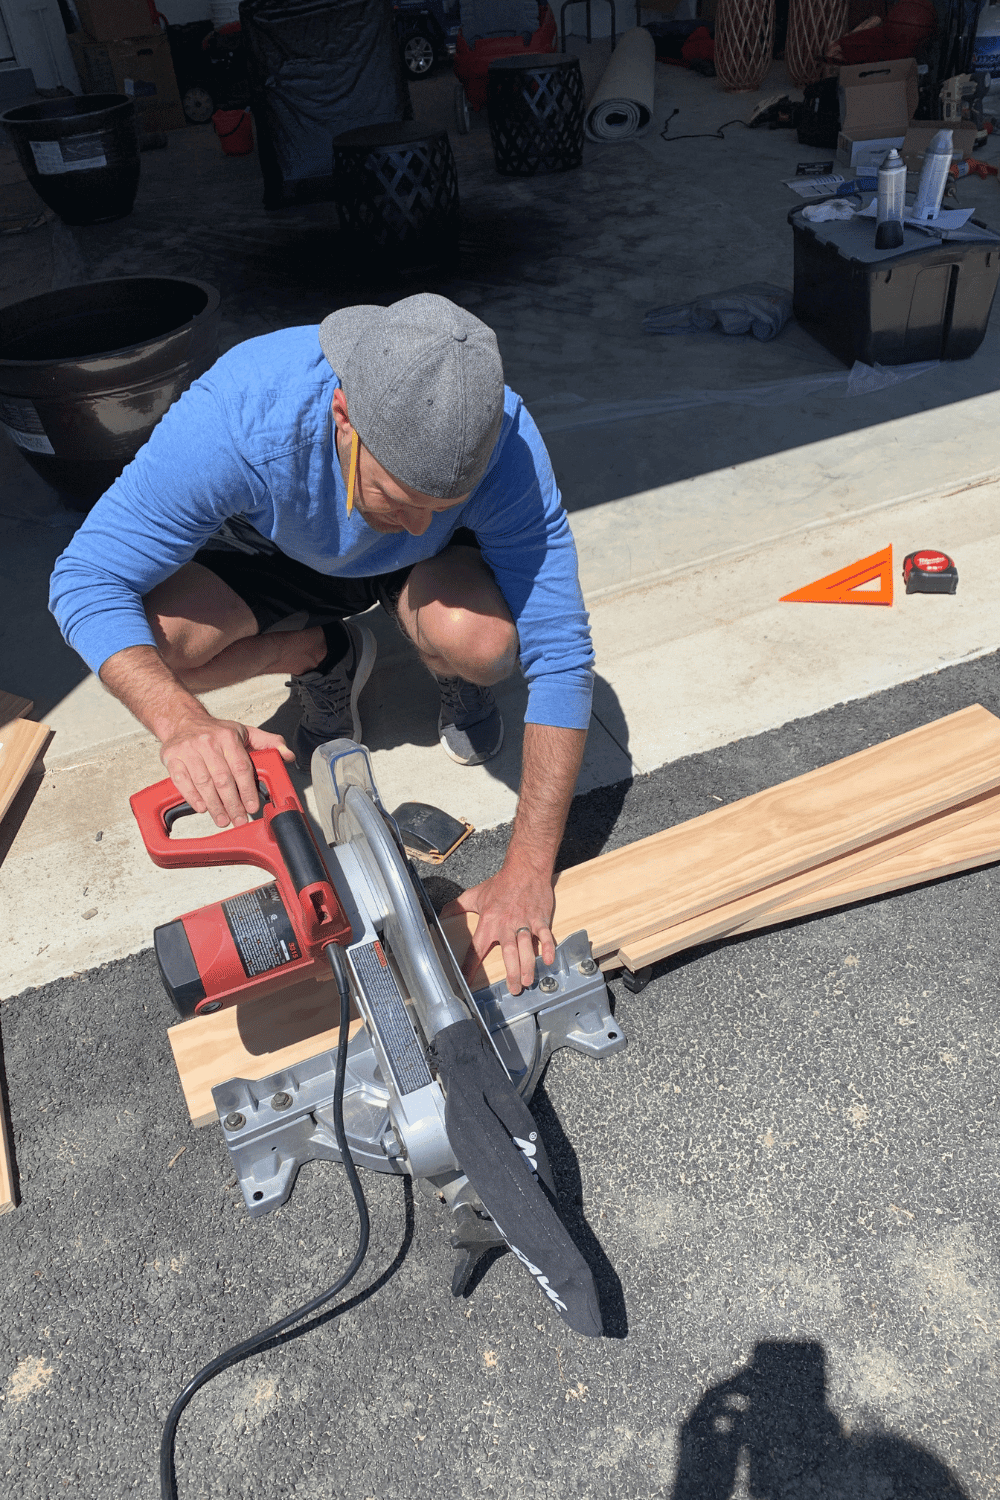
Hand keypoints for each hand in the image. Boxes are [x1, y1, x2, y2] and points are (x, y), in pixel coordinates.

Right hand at [160, 717, 293, 827]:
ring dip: (214, 805)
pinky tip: (202, 808)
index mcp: (228, 737)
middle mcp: (208, 742)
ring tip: (223, 819)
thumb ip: (269, 743)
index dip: (247, 790)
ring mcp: (188, 750)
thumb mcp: (245, 732)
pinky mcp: (172, 757)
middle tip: (239, 819)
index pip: (241, 767)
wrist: (183, 720)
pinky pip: (182, 780)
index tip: (252, 807)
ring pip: (203, 782)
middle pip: (222, 779)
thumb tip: (287, 755)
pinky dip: (192, 797)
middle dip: (232, 803)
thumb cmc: (216, 731)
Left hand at [442, 861, 556, 995]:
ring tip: (527, 981)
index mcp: (488, 922)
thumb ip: (457, 906)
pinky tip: (549, 960)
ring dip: (527, 965)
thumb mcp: (475, 894)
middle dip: (511, 972)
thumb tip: (441, 914)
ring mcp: (524, 921)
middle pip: (507, 952)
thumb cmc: (500, 883)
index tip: (467, 983)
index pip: (476, 949)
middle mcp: (505, 924)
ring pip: (525, 947)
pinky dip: (547, 947)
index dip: (470, 967)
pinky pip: (545, 935)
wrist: (525, 868)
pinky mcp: (540, 918)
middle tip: (513, 990)